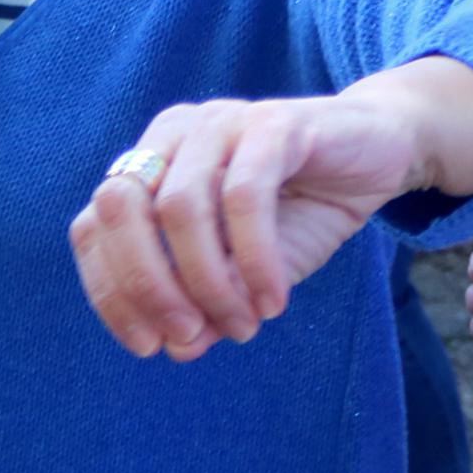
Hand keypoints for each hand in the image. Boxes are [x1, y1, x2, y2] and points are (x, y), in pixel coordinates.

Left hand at [69, 91, 430, 360]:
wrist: (377, 153)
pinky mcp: (273, 122)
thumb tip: (176, 350)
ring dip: (208, 282)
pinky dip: (254, 258)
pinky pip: (246, 196)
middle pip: (119, 208)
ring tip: (244, 325)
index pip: (94, 227)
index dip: (109, 292)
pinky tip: (274, 300)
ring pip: (181, 208)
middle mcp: (173, 135)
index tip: (147, 346)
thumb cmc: (300, 211)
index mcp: (150, 164)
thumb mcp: (246, 272)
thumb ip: (207, 306)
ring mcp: (220, 122)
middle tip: (189, 335)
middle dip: (147, 284)